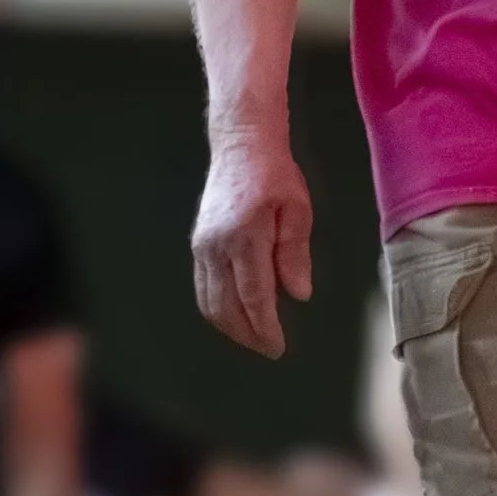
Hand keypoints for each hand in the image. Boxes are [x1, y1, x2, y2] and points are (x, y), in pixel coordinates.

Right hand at [192, 130, 312, 356]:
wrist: (241, 147)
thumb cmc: (275, 176)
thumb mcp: (297, 210)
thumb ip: (295, 254)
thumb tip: (299, 294)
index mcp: (245, 237)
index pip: (253, 296)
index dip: (265, 327)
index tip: (278, 346)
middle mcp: (216, 245)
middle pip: (225, 306)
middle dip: (247, 334)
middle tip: (269, 348)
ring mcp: (203, 246)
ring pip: (209, 301)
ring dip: (231, 326)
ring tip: (255, 337)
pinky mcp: (198, 244)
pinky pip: (204, 287)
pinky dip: (219, 308)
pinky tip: (238, 314)